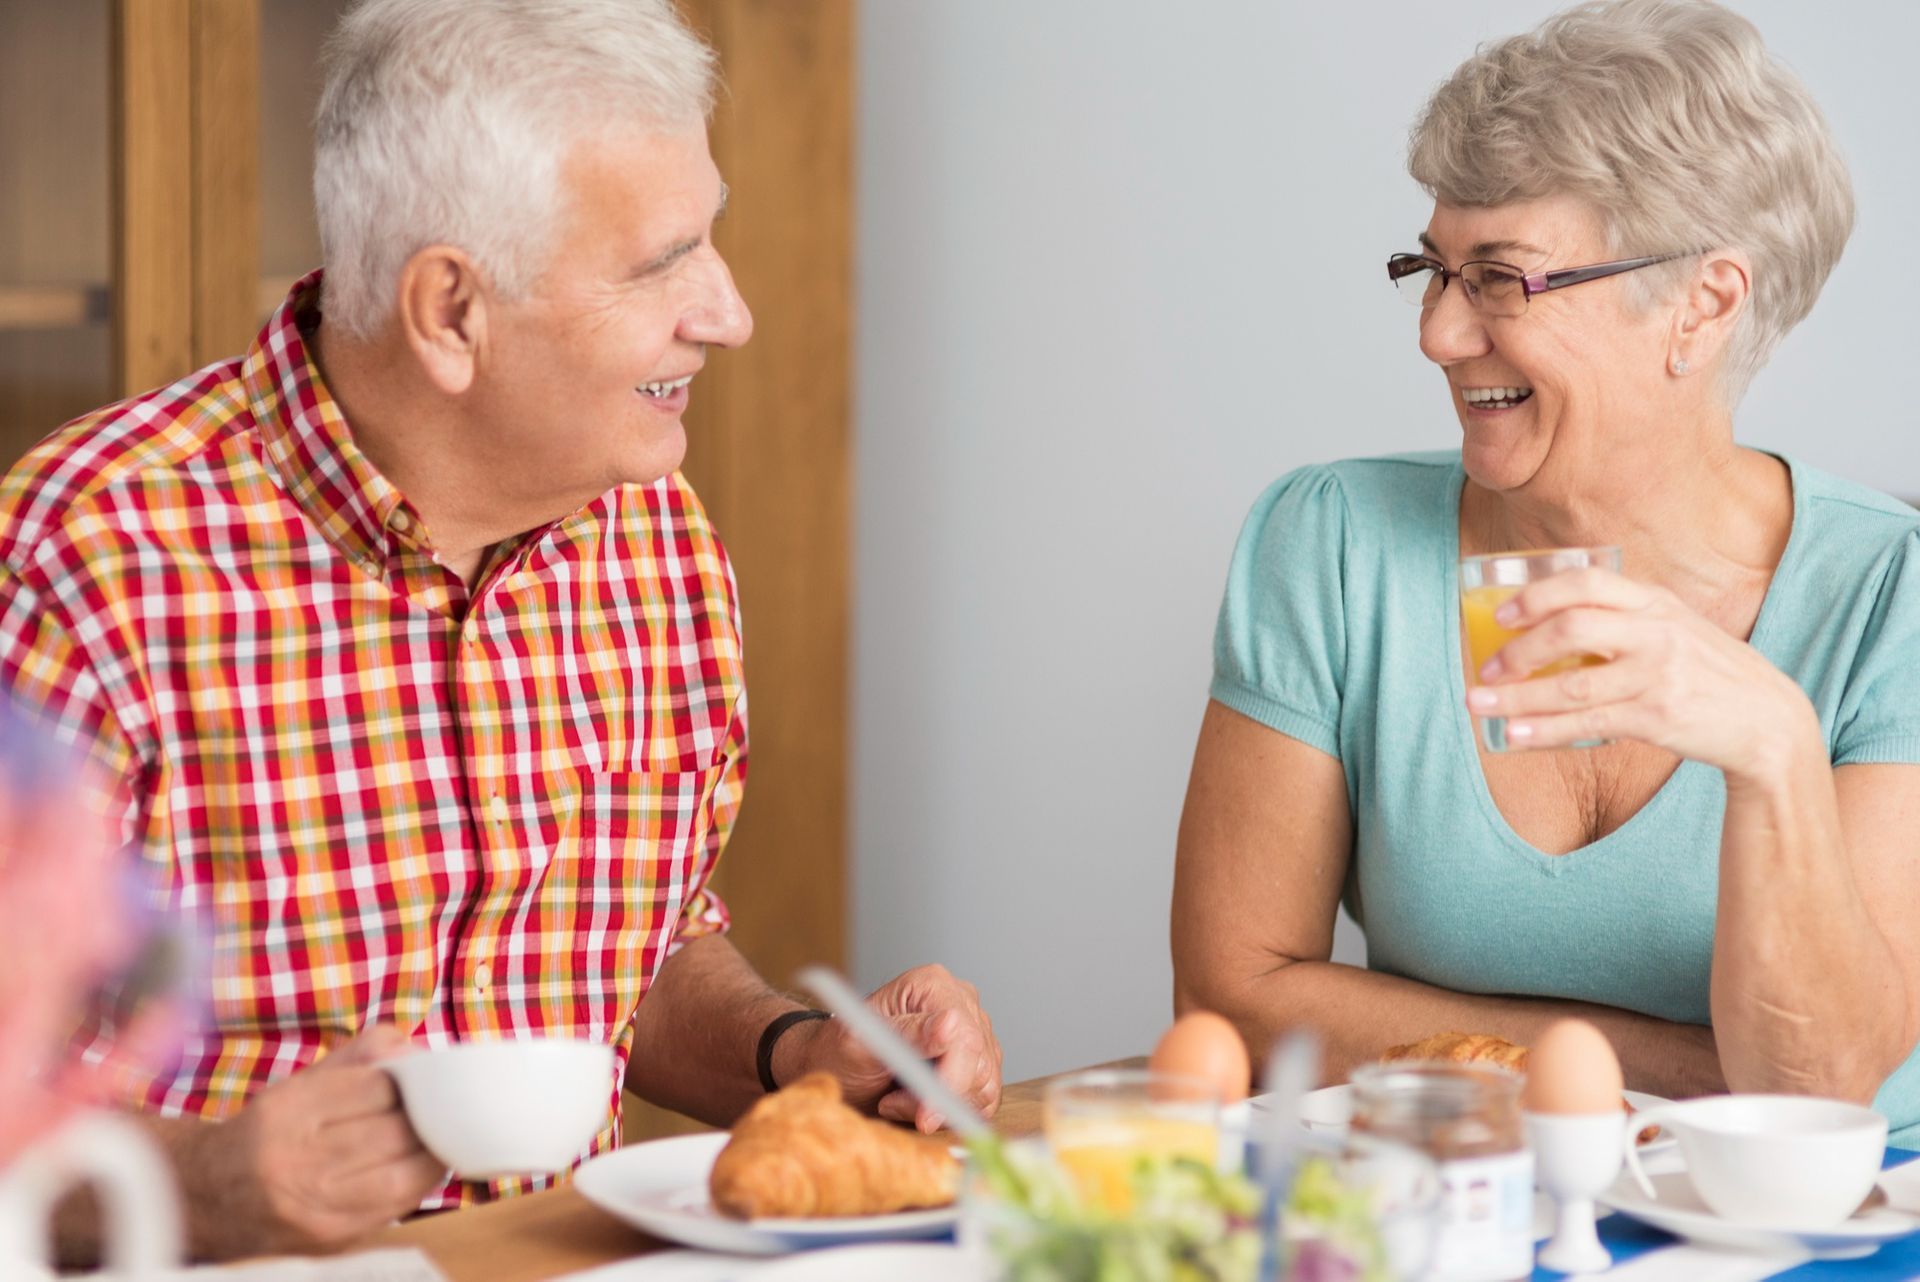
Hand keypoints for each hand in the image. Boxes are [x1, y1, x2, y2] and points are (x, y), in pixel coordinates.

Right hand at [172, 1025, 446, 1258]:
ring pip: (402, 1175)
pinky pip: (394, 1208)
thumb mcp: (305, 1080)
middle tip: (439, 1110)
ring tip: (436, 1139)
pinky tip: (418, 1169)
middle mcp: (294, 1160)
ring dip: (430, 1155)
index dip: (408, 1083)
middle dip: (425, 1119)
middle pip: (394, 1133)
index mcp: (288, 1110)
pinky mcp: (328, 1237)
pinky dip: (418, 1185)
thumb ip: (364, 1053)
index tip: (417, 1081)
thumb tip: (417, 1050)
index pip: (378, 1088)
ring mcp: (311, 1205)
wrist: (208, 1196)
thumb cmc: (272, 1129)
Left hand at [783, 964, 1001, 1133]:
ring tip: (895, 1100)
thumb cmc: (839, 1051)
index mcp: (933, 985)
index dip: (951, 1081)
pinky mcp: (978, 1062)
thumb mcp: (860, 1042)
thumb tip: (951, 1025)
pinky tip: (915, 1106)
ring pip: (982, 1087)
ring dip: (939, 1107)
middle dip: (936, 1098)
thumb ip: (906, 1033)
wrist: (835, 1069)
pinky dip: (949, 1112)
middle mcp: (961, 1002)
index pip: (964, 1038)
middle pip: (978, 1066)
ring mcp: (974, 1031)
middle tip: (890, 1104)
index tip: (926, 1116)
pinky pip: (983, 1100)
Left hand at [1465, 567, 1814, 777]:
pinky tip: (1514, 734)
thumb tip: (1549, 622)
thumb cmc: (1709, 672)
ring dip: (1517, 696)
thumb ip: (1626, 618)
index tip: (1502, 615)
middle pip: (1572, 627)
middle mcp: (1656, 632)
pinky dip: (1544, 730)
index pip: (1588, 582)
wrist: (1769, 721)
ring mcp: (1658, 675)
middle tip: (1488, 667)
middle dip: (1519, 648)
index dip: (1537, 595)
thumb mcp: (1676, 627)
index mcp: (1655, 602)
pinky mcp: (1657, 717)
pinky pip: (1587, 723)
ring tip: (1479, 702)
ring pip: (1572, 684)